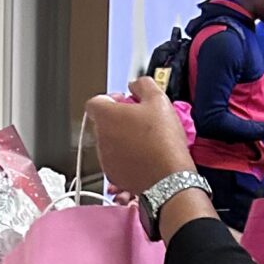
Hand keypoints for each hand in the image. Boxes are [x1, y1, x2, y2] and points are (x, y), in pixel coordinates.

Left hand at [85, 79, 191, 196]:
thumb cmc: (163, 141)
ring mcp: (105, 159)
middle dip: (120, 119)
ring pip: (110, 142)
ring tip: (146, 140)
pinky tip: (144, 155)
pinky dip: (127, 157)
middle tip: (141, 120)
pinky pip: (117, 160)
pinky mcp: (113, 175)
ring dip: (123, 139)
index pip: (95, 102)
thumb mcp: (159, 100)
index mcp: (106, 117)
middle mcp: (101, 138)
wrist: (169, 178)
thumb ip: (143, 85)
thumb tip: (136, 85)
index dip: (111, 99)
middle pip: (104, 122)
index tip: (125, 102)